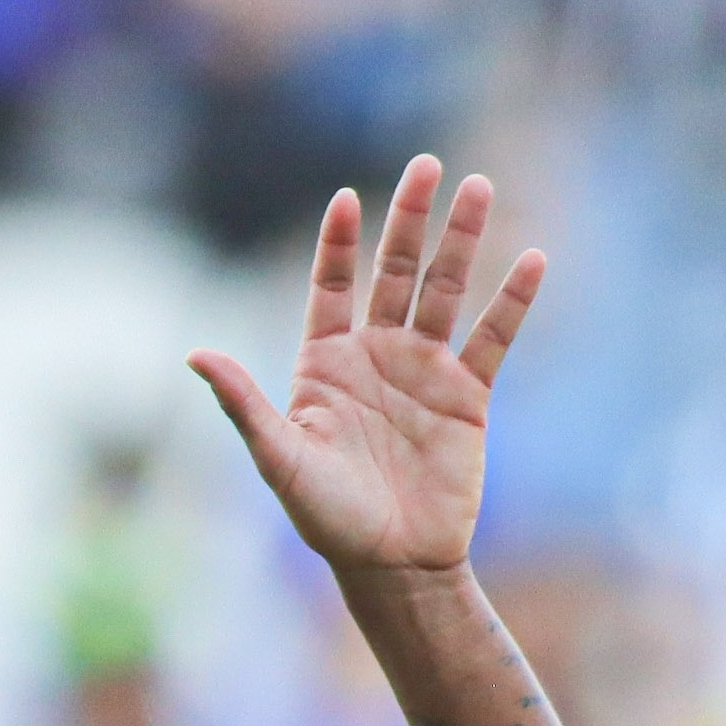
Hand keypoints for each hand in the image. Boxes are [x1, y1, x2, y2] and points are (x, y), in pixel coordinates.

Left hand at [193, 158, 540, 577]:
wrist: (391, 561)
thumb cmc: (325, 516)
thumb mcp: (278, 457)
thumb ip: (243, 404)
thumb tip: (194, 354)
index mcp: (325, 364)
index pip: (332, 287)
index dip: (339, 244)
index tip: (347, 196)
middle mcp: (376, 357)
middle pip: (394, 272)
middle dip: (409, 219)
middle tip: (426, 164)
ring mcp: (424, 371)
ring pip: (445, 291)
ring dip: (462, 241)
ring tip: (479, 187)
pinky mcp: (468, 395)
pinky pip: (493, 339)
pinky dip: (512, 302)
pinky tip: (531, 260)